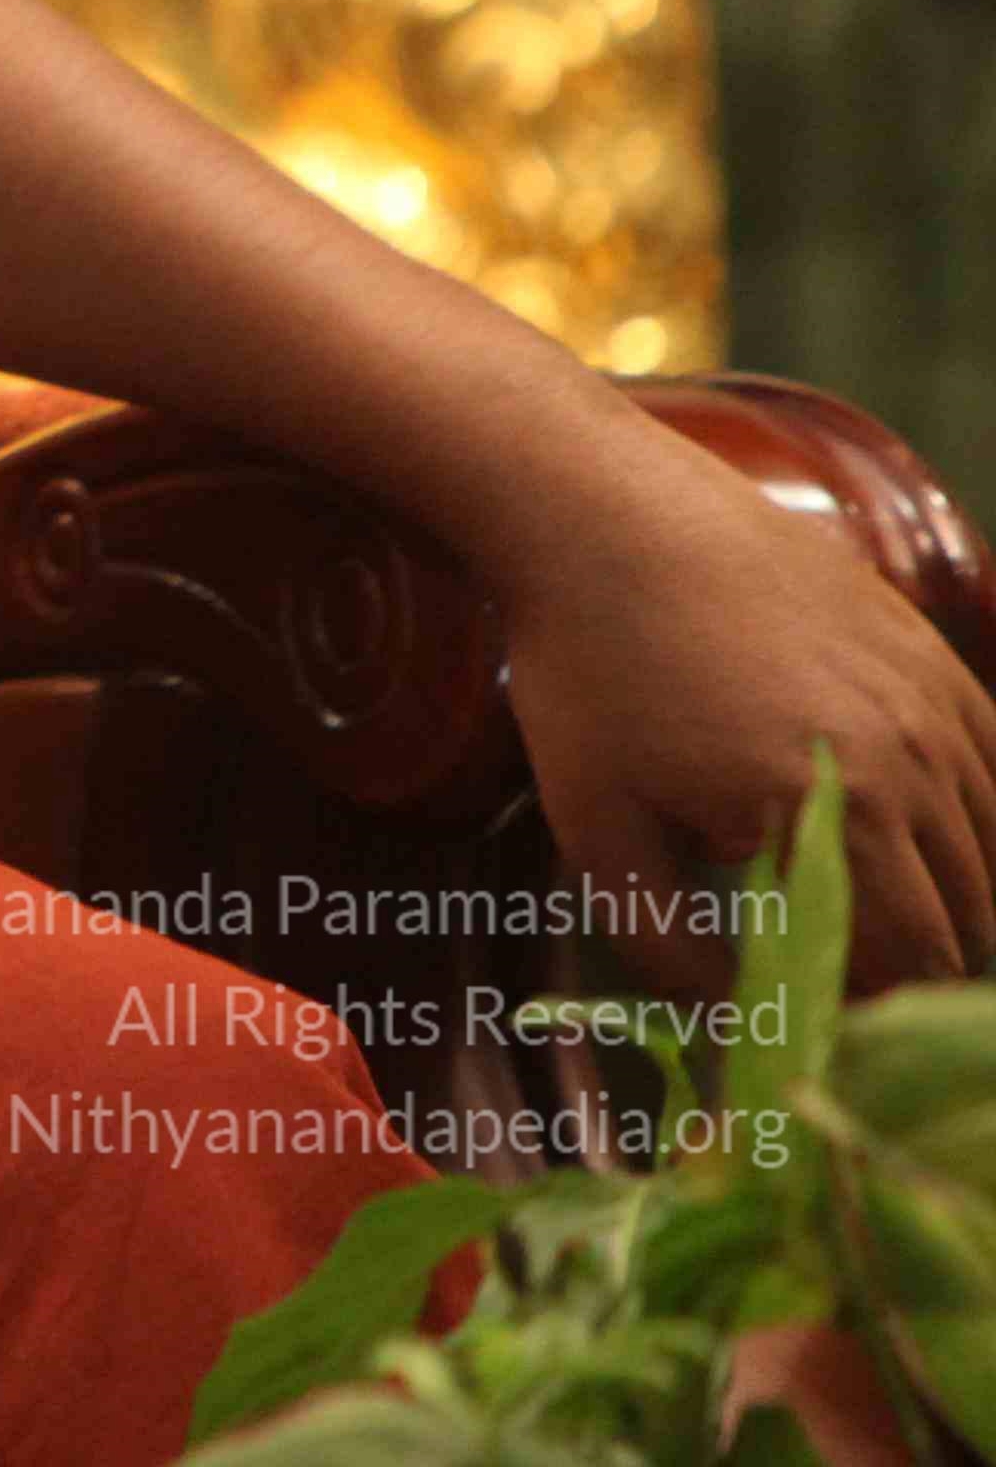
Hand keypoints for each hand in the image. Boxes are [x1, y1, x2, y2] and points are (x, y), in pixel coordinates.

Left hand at [497, 441, 995, 994]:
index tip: (813, 1023)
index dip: (867, 1014)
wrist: (602, 513)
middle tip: (828, 974)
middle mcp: (916, 755)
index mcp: (838, 806)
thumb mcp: (599, 831)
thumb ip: (673, 952)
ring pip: (989, 851)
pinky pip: (989, 774)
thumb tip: (739, 1031)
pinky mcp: (935, 657)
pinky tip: (884, 831)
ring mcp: (937, 699)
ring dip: (938, 898)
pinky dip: (958, 824)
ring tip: (849, 908)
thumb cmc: (588, 673)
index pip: (908, 963)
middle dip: (904, 967)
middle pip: (964, 918)